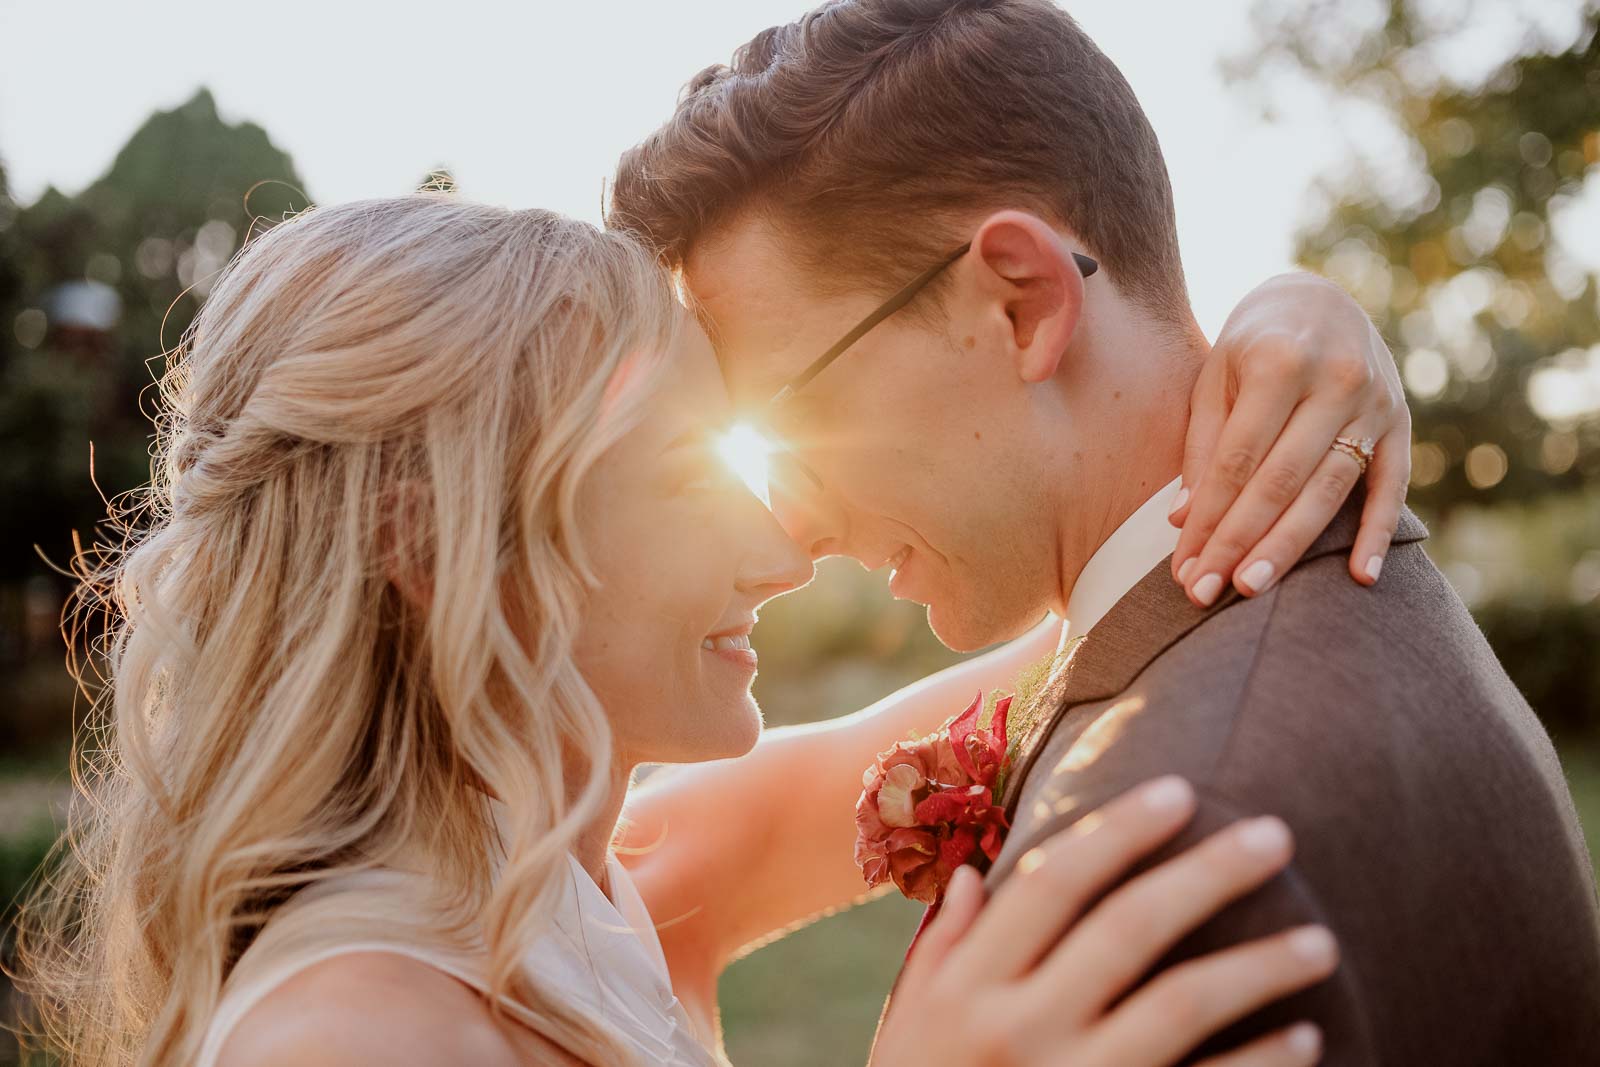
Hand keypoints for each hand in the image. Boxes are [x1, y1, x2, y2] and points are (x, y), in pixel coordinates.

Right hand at [870, 777, 1335, 1066]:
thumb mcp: (912, 1022)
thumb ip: (945, 949)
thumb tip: (974, 876)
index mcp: (970, 985)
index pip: (1051, 883)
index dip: (1118, 831)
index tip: (1180, 791)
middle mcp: (1019, 1026)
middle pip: (1128, 927)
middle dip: (1207, 873)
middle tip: (1276, 835)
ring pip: (1179, 1005)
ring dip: (1257, 969)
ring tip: (1321, 943)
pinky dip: (1257, 1064)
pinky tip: (1306, 1037)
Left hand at [1169, 272, 1410, 605]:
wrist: (1319, 298)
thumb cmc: (1253, 345)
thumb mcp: (1216, 378)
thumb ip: (1203, 445)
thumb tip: (1185, 520)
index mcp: (1280, 363)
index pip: (1237, 460)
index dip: (1208, 518)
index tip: (1183, 566)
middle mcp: (1335, 382)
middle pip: (1280, 481)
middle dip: (1239, 541)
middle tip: (1205, 593)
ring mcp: (1376, 403)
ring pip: (1328, 491)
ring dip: (1288, 547)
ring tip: (1251, 590)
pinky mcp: (1402, 422)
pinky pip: (1392, 486)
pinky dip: (1379, 534)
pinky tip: (1360, 578)